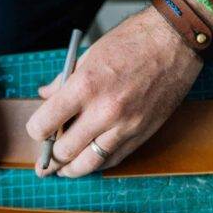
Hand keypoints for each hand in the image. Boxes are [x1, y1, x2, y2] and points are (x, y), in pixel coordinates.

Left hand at [26, 7, 202, 177]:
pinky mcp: (142, 133)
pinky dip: (98, 164)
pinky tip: (89, 161)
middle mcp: (104, 110)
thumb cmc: (133, 41)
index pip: (45, 124)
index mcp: (85, 86)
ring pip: (89, 163)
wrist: (175, 41)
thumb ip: (64, 81)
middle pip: (65, 151)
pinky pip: (113, 159)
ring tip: (63, 171)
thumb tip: (45, 96)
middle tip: (45, 159)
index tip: (37, 132)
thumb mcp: (89, 54)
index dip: (36, 132)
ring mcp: (126, 125)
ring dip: (71, 170)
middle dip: (51, 157)